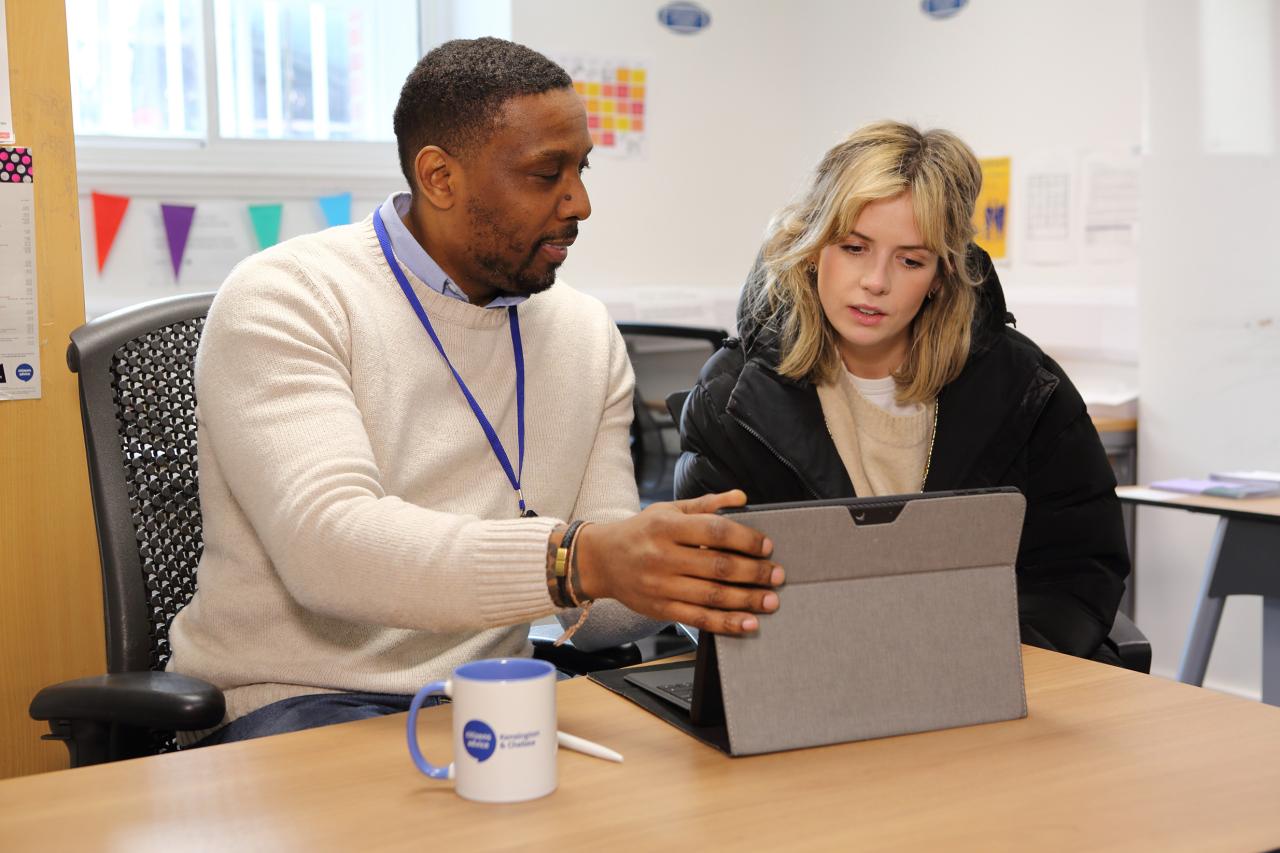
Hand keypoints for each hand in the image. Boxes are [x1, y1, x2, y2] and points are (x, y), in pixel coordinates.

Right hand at [573, 490, 782, 634]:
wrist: (601, 561)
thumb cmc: (639, 532)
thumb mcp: (668, 510)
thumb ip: (706, 505)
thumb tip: (741, 497)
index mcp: (667, 526)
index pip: (714, 531)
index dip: (745, 539)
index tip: (766, 546)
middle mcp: (663, 556)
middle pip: (718, 566)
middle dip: (754, 572)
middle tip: (777, 575)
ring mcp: (661, 585)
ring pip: (711, 596)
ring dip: (746, 600)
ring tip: (770, 600)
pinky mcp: (661, 609)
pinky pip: (699, 619)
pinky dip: (726, 623)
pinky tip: (748, 623)